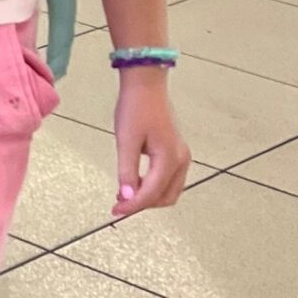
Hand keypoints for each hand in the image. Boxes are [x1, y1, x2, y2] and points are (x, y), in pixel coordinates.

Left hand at [111, 72, 190, 218]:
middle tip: (119, 205)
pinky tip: (135, 183)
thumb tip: (126, 197)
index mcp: (170, 158)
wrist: (146, 85)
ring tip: (124, 195)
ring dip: (149, 197)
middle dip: (143, 204)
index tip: (115, 211)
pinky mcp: (177, 152)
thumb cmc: (135, 110)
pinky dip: (154, 187)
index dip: (133, 205)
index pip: (152, 193)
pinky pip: (168, 179)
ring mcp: (182, 156)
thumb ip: (127, 171)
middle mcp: (181, 160)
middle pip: (165, 197)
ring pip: (169, 190)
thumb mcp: (126, 141)